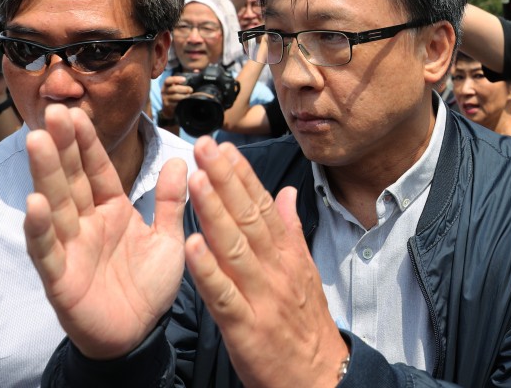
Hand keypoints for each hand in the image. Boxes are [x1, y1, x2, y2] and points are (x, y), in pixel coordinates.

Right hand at [23, 105, 187, 358]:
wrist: (140, 334)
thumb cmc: (148, 285)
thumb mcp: (168, 237)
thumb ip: (170, 200)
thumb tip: (180, 159)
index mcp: (112, 211)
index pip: (96, 170)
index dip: (86, 143)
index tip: (75, 113)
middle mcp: (86, 224)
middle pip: (72, 179)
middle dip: (62, 146)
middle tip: (52, 111)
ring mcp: (71, 248)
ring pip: (56, 205)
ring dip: (46, 174)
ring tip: (37, 141)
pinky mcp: (61, 277)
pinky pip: (48, 250)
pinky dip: (40, 228)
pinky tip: (34, 203)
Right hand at [161, 74, 191, 117]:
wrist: (169, 107)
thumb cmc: (176, 93)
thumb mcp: (178, 85)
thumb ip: (187, 78)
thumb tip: (196, 71)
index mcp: (167, 84)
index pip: (168, 80)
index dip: (176, 79)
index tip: (184, 79)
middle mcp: (164, 91)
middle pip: (174, 89)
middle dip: (184, 89)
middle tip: (191, 90)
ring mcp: (166, 99)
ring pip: (176, 97)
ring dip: (184, 96)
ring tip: (190, 96)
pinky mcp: (168, 106)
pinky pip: (176, 104)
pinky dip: (183, 102)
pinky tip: (187, 102)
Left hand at [184, 138, 347, 387]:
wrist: (320, 378)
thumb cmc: (305, 324)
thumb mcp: (305, 272)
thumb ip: (290, 231)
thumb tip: (287, 192)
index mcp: (288, 255)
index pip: (263, 206)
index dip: (242, 175)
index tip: (224, 146)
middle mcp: (276, 269)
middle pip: (248, 218)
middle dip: (225, 179)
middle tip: (205, 145)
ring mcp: (262, 297)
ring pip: (235, 248)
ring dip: (214, 212)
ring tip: (195, 179)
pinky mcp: (246, 328)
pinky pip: (223, 295)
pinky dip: (207, 270)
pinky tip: (190, 246)